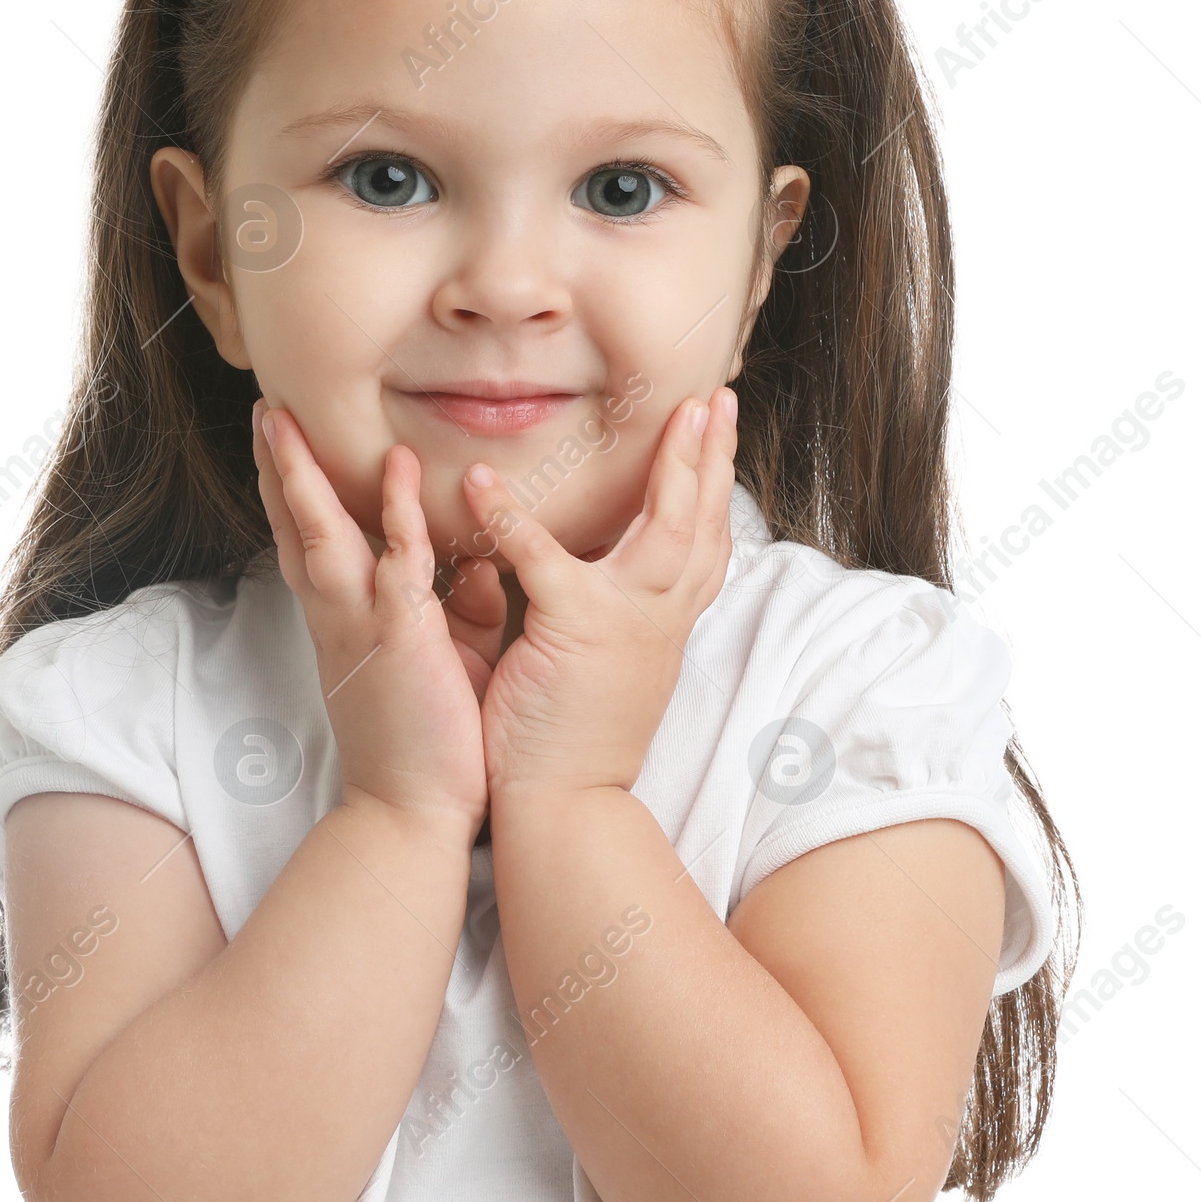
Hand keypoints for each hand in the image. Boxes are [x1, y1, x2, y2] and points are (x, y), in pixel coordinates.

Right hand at [252, 401, 502, 837]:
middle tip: (263, 410)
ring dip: (301, 472)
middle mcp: (339, 616)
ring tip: (281, 417)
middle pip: (294, 526)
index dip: (293, 493)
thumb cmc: (434, 739)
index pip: (311, 544)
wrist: (417, 813)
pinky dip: (397, 510)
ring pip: (320, 531)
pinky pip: (398, 559)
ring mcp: (362, 623)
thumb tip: (475, 572)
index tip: (282, 446)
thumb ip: (454, 608)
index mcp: (345, 621)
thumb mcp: (446, 657)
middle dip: (277, 467)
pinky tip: (398, 466)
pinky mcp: (401, 635)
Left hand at [459, 386, 738, 799]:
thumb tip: (576, 562)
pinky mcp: (574, 629)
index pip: (703, 539)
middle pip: (703, 521)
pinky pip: (543, 557)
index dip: (713, 483)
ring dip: (674, 464)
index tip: (717, 430)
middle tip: (719, 398)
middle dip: (715, 454)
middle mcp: (658, 615)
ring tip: (675, 411)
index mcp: (662, 621)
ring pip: (665, 527)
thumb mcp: (600, 658)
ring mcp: (625, 620)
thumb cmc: (571, 736)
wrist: (567, 804)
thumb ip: (598, 606)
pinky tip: (481, 480)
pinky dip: (511, 517)